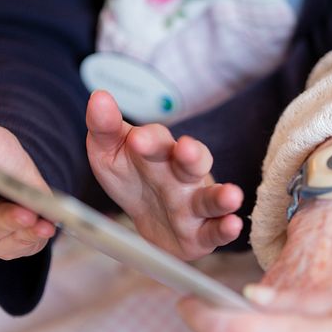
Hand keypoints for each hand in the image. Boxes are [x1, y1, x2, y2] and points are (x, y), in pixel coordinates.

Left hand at [85, 90, 242, 260]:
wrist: (147, 218)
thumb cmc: (132, 178)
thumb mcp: (109, 153)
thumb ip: (104, 128)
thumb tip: (99, 97)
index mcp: (160, 153)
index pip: (158, 140)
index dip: (149, 139)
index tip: (137, 140)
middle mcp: (182, 175)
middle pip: (192, 162)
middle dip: (191, 155)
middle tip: (185, 149)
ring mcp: (194, 204)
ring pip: (210, 197)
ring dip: (222, 196)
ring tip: (232, 195)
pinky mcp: (201, 234)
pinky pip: (216, 231)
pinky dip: (226, 229)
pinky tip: (233, 225)